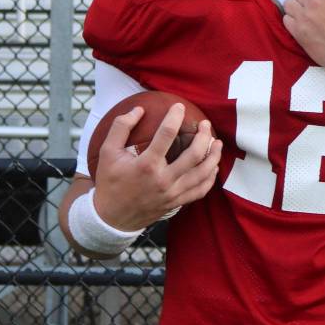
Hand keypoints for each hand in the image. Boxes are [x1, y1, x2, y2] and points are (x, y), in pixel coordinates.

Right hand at [91, 103, 221, 230]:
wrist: (111, 217)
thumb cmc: (110, 182)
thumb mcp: (107, 152)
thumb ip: (121, 127)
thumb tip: (139, 109)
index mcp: (146, 165)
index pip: (166, 134)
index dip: (175, 117)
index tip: (179, 106)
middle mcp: (163, 180)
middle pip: (194, 155)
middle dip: (204, 136)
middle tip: (205, 124)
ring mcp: (172, 193)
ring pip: (203, 173)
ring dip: (214, 156)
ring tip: (217, 142)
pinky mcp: (176, 202)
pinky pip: (200, 190)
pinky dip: (210, 178)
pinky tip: (213, 166)